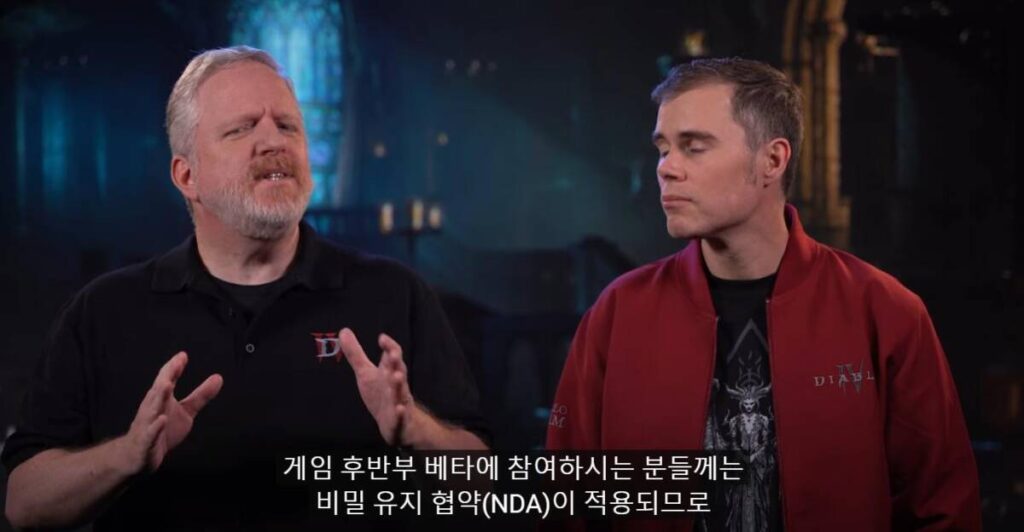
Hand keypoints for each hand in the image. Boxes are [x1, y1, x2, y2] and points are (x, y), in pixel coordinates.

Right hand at [120, 352, 222, 472]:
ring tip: (167, 385)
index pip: (167, 380)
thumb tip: (218, 377)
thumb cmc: (162, 430)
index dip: (174, 368)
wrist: (139, 455)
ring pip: (152, 409)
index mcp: (161, 398)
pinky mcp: (146, 442)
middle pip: (159, 390)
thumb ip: (201, 395)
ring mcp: (147, 424)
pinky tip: (162, 420)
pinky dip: (155, 427)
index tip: (183, 355)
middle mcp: (152, 408)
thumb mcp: (186, 412)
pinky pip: (150, 434)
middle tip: (175, 364)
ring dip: (159, 397)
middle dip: (166, 376)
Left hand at [338, 328, 412, 444]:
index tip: (381, 338)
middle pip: (399, 371)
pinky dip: (401, 413)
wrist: (395, 423)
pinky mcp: (398, 420)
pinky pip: (401, 417)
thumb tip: (343, 331)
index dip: (389, 346)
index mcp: (389, 372)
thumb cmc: (380, 394)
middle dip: (396, 362)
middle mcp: (396, 385)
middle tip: (392, 354)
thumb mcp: (365, 373)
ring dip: (399, 384)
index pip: (393, 355)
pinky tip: (399, 409)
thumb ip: (355, 353)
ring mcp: (398, 402)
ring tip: (396, 376)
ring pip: (400, 392)